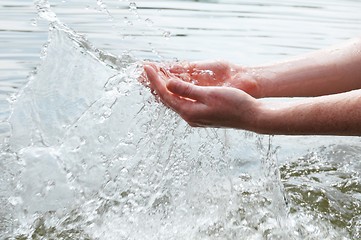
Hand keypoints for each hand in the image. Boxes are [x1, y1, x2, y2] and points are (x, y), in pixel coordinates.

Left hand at [143, 64, 261, 129]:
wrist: (252, 117)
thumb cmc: (234, 105)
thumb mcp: (210, 95)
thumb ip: (187, 90)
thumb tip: (167, 85)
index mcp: (189, 112)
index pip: (165, 94)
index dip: (154, 79)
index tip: (146, 66)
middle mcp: (189, 117)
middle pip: (166, 99)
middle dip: (155, 83)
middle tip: (146, 69)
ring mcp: (196, 117)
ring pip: (174, 101)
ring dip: (165, 88)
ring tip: (156, 75)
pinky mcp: (202, 115)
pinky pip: (183, 102)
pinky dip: (176, 92)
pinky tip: (175, 87)